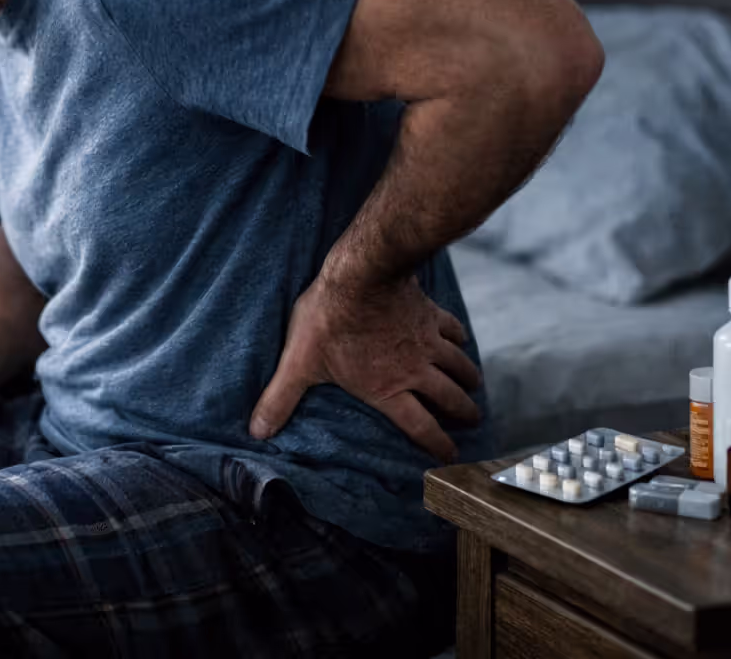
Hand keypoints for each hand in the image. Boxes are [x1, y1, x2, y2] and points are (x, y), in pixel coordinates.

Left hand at [249, 273, 481, 462]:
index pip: (420, 426)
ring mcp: (427, 341)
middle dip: (464, 413)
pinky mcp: (431, 313)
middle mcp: (415, 370)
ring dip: (467, 380)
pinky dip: (460, 339)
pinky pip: (454, 330)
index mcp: (386, 389)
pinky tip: (460, 341)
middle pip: (449, 398)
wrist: (361, 272)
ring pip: (459, 366)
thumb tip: (257, 432)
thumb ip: (280, 398)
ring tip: (473, 388)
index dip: (438, 445)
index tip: (451, 457)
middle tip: (472, 421)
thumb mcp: (298, 362)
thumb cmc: (328, 319)